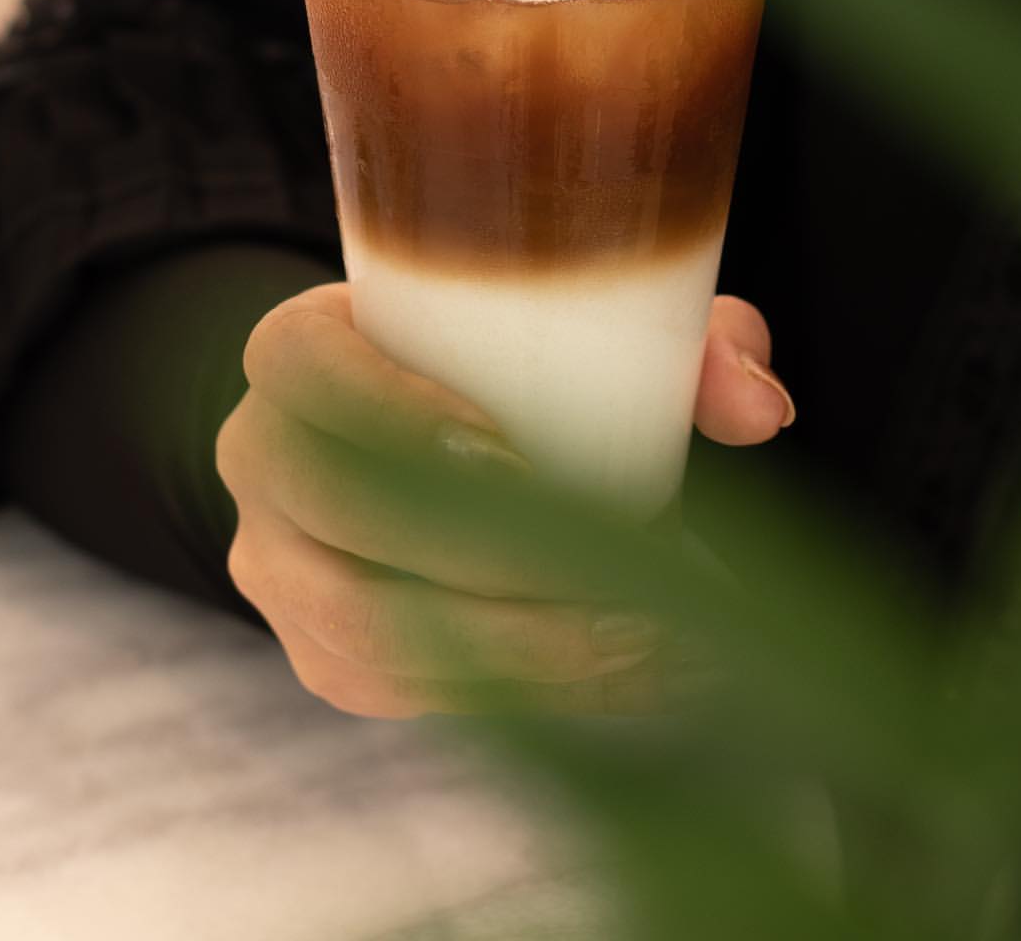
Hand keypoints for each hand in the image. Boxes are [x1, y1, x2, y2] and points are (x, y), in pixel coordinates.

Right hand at [216, 283, 792, 718]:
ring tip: (653, 641)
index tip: (513, 455)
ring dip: (522, 646)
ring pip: (374, 628)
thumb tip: (758, 407)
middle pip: (349, 515)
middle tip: (638, 573)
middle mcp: (261, 457)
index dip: (393, 408)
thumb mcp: (579, 326)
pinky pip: (405, 694)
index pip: (305, 367)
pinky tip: (623, 682)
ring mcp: (278, 569)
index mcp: (295, 352)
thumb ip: (680, 341)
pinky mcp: (321, 658)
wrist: (415, 436)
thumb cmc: (506, 364)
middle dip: (499, 560)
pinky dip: (520, 692)